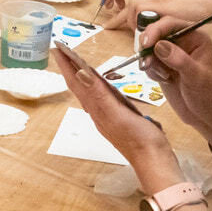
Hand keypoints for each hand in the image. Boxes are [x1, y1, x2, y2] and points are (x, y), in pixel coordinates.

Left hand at [53, 47, 176, 162]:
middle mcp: (98, 112)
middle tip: (62, 50)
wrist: (154, 162)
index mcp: (96, 108)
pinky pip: (102, 97)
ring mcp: (108, 116)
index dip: (66, 64)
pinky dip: (96, 86)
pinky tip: (100, 85)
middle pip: (79, 85)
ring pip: (89, 91)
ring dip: (81, 75)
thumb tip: (80, 73)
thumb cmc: (139, 140)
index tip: (57, 47)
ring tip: (75, 62)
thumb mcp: (117, 114)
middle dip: (70, 67)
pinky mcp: (119, 118)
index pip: (76, 82)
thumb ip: (99, 94)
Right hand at [140, 17, 211, 151]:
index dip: (156, 30)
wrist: (207, 117)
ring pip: (149, 47)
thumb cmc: (209, 95)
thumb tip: (159, 46)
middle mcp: (181, 42)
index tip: (146, 43)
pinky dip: (150, 70)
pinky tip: (163, 80)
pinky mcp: (162, 66)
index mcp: (194, 37)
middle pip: (155, 32)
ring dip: (149, 60)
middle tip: (146, 61)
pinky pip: (148, 61)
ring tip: (161, 75)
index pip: (171, 23)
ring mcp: (170, 54)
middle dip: (148, 45)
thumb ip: (179, 60)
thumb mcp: (197, 77)